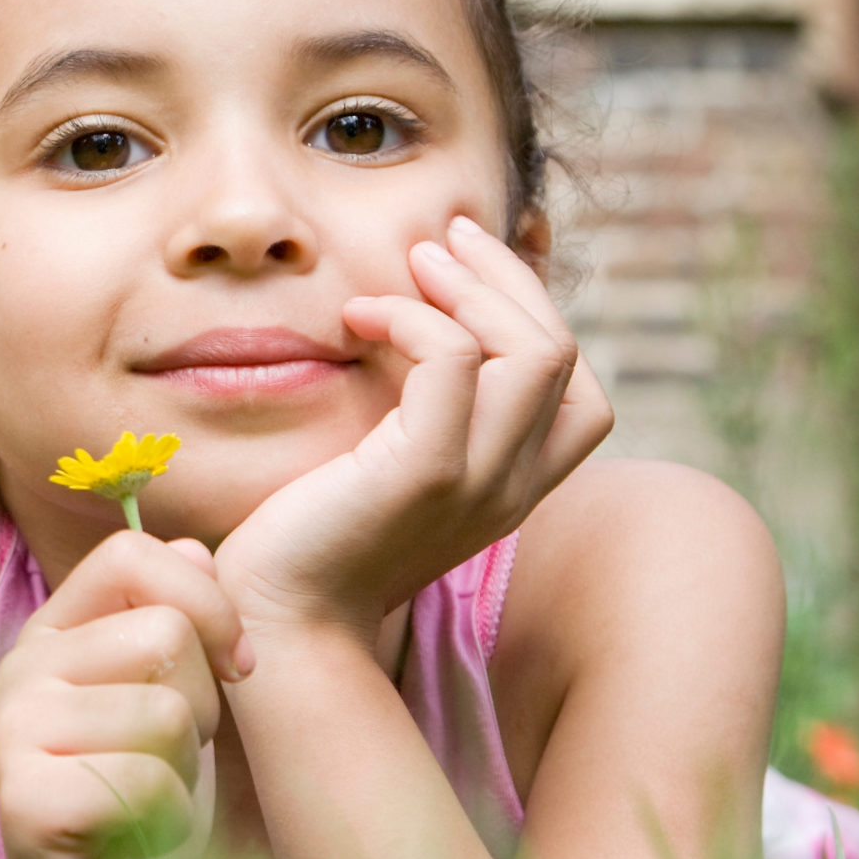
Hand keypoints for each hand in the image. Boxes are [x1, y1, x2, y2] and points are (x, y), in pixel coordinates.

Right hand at [0, 529, 244, 858]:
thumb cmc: (148, 807)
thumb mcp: (179, 699)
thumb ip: (182, 619)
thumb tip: (194, 549)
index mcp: (55, 632)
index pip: (132, 554)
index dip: (207, 602)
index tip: (237, 668)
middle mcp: (20, 670)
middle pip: (165, 635)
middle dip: (204, 708)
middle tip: (171, 762)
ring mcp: (12, 734)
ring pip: (165, 712)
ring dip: (186, 772)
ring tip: (151, 803)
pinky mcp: (25, 803)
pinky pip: (145, 782)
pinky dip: (168, 823)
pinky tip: (137, 844)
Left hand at [212, 214, 613, 637]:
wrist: (275, 618)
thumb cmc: (312, 539)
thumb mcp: (387, 471)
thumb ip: (420, 416)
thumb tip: (421, 327)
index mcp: (511, 489)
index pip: (583, 393)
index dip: (538, 315)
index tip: (469, 268)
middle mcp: (510, 487)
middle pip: (564, 353)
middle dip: (506, 278)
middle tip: (441, 239)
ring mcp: (476, 482)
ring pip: (532, 350)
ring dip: (469, 287)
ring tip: (410, 263)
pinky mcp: (423, 473)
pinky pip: (452, 360)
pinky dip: (411, 317)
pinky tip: (356, 317)